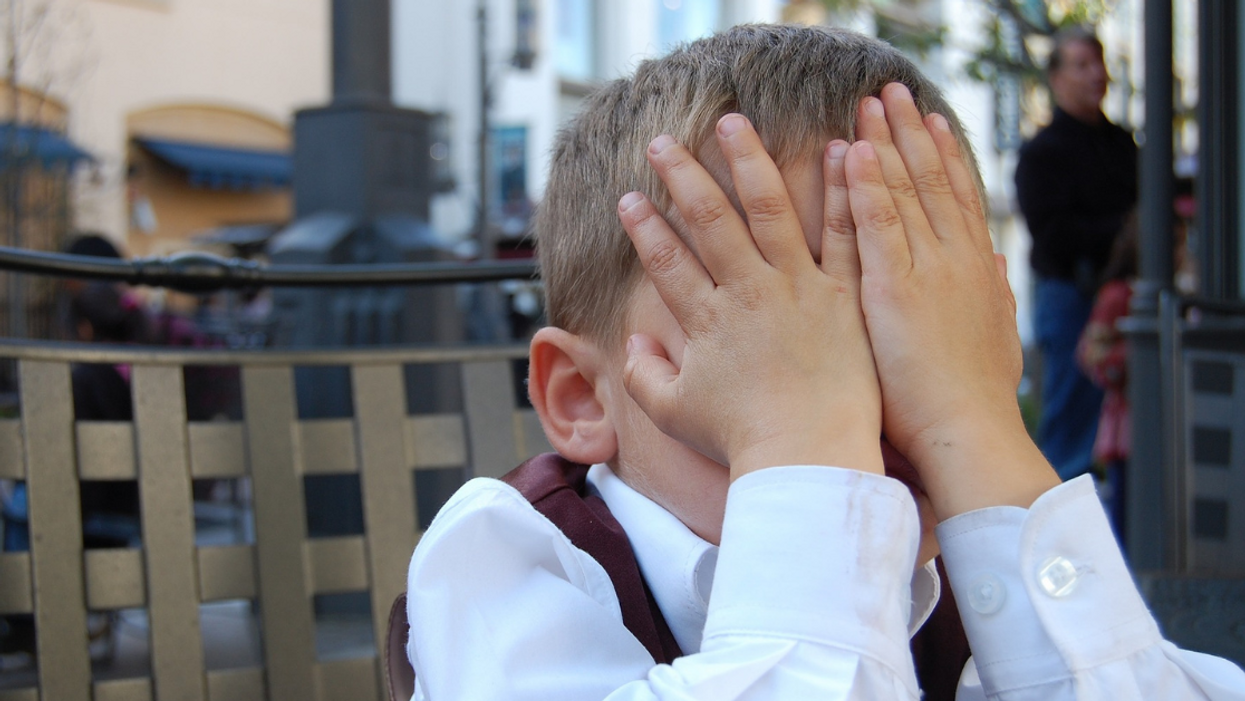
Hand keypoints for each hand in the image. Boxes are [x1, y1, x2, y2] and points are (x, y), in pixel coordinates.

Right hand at [618, 114, 882, 480]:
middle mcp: (749, 293)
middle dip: (682, 175)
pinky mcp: (845, 296)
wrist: (810, 458)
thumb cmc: (742, 442)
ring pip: (770, 209)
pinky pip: (844, 234)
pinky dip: (842, 190)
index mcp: (708, 321)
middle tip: (663, 140)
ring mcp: (800, 289)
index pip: (666, 260)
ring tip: (734, 122)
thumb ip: (645, 375)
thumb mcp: (675, 414)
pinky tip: (839, 150)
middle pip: (709, 220)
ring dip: (749, 160)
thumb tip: (632, 343)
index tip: (626, 197)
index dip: (643, 227)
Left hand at [845, 84, 1058, 518]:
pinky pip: (880, 226)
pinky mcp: (897, 291)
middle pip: (933, 181)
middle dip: (912, 133)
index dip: (944, 155)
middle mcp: (957, 260)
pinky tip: (857, 151)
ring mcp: (929, 271)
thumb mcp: (995, 337)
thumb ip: (994, 293)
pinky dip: (870, 187)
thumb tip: (999, 260)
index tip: (930, 118)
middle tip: (892, 91)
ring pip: (908, 192)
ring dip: (888, 143)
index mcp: (977, 271)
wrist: (968, 435)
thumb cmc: (972, 400)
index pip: (959, 199)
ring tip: (870, 102)